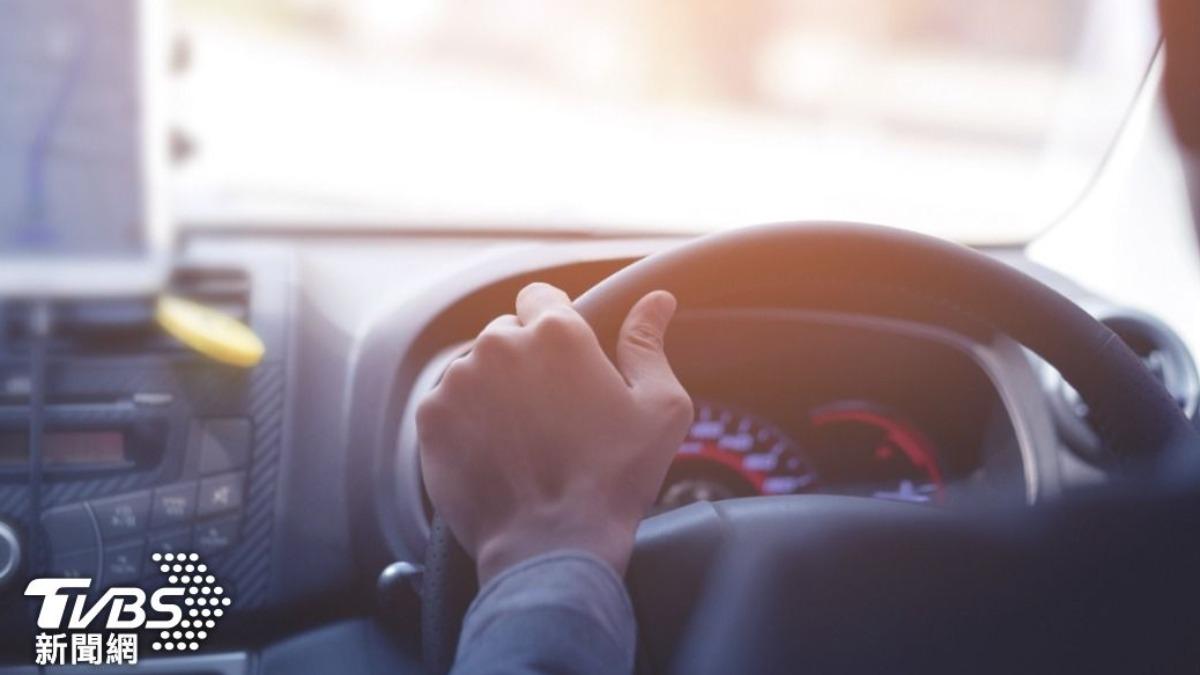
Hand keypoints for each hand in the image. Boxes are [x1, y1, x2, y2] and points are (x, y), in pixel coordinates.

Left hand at [417, 282, 692, 583]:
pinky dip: (466, 420)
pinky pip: (448, 402)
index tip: (562, 358)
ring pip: (475, 368)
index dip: (553, 323)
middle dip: (525, 361)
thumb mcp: (659, 407)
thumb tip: (657, 301)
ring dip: (494, 390)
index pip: (540, 297)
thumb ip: (648, 344)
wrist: (553, 544)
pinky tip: (495, 452)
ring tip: (523, 438)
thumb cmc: (614, 479)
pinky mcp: (431, 416)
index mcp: (557, 333)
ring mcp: (459, 379)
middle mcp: (500, 345)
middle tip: (551, 411)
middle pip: (506, 333)